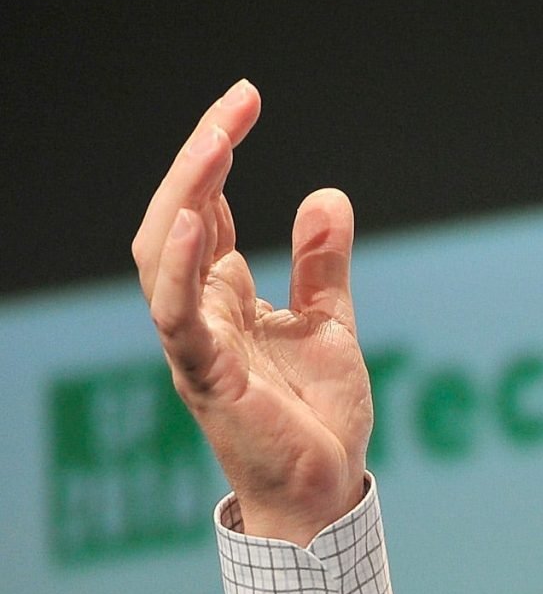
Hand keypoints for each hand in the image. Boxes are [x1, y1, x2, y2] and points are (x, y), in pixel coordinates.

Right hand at [132, 80, 372, 544]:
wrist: (323, 492)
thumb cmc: (316, 417)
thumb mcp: (329, 323)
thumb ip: (322, 264)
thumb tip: (326, 195)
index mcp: (222, 296)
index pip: (205, 208)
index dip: (216, 153)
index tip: (245, 101)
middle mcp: (197, 312)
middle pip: (174, 217)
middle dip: (199, 157)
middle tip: (235, 105)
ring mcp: (194, 343)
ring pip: (162, 254)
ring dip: (186, 193)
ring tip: (216, 140)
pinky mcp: (206, 376)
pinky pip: (176, 315)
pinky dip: (179, 268)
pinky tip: (195, 221)